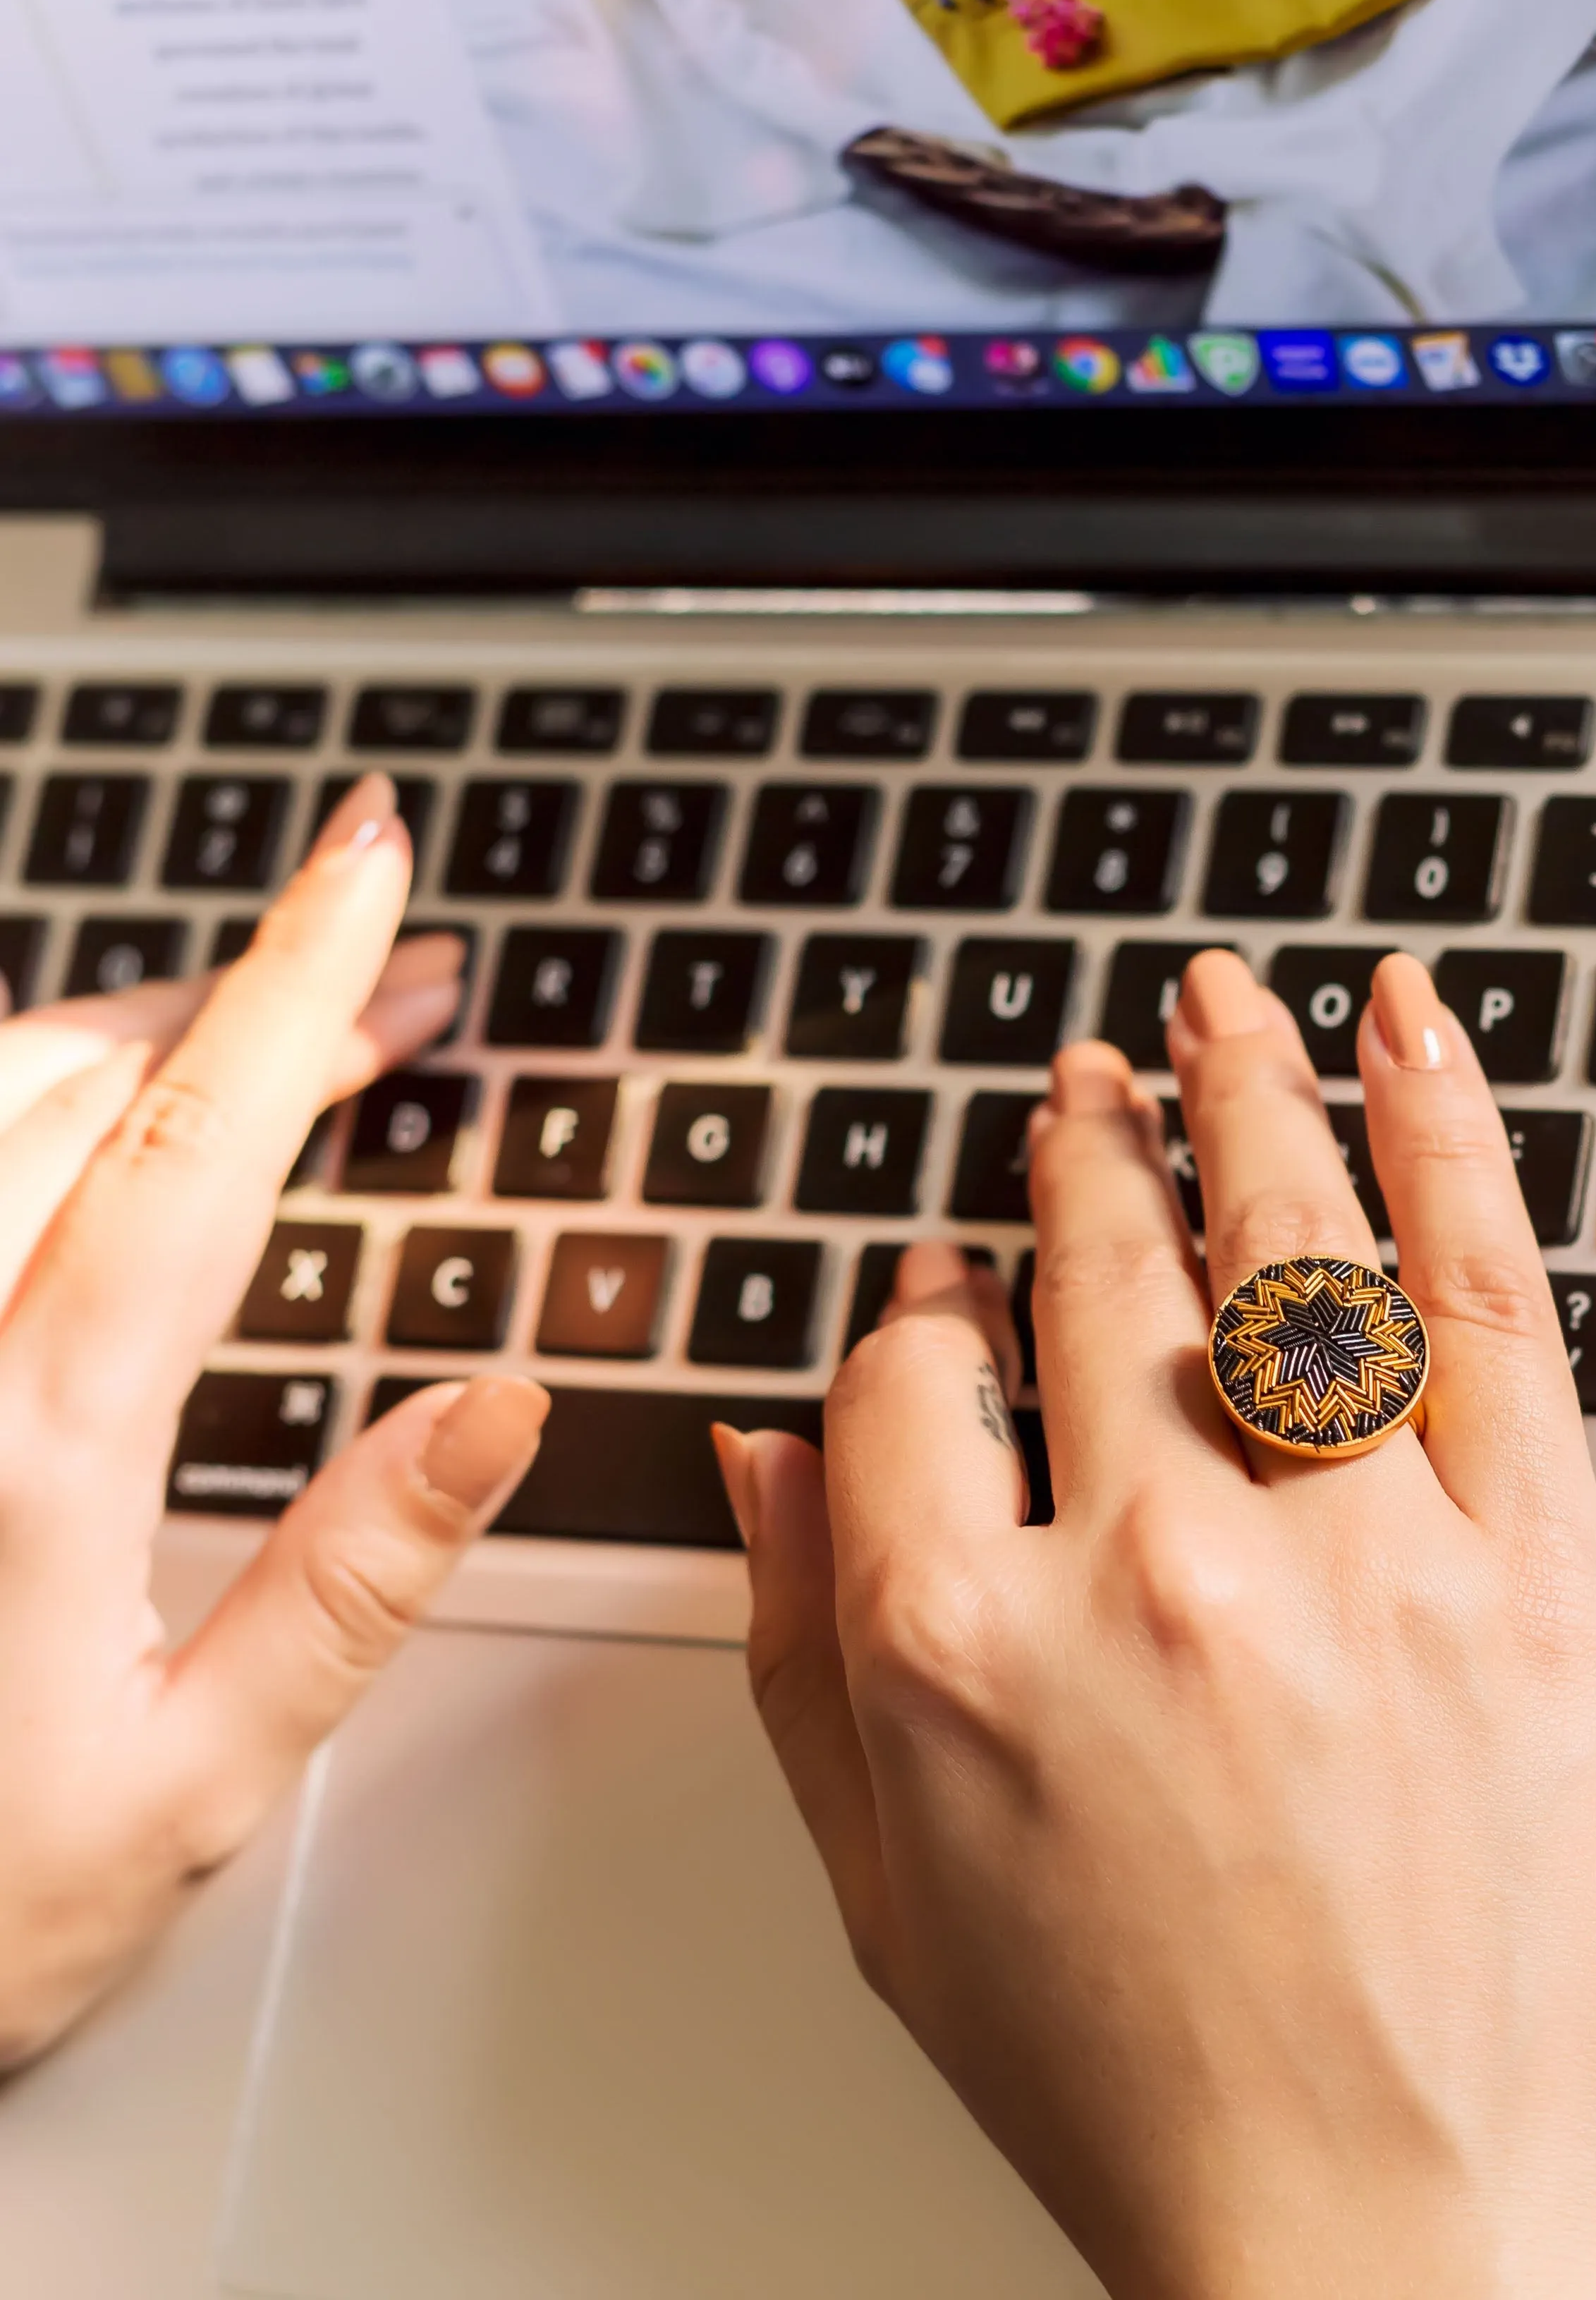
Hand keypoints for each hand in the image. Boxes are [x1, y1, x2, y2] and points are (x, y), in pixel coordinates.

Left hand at [0, 775, 546, 2067]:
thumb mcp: (191, 1784)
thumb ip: (351, 1581)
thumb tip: (496, 1404)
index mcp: (30, 1451)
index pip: (196, 1148)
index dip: (301, 981)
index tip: (373, 865)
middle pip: (85, 1083)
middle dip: (253, 1000)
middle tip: (390, 977)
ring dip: (132, 1035)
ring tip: (252, 1033)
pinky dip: (26, 1105)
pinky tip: (76, 1117)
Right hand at [720, 950, 1595, 2299]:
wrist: (1411, 2260)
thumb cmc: (1149, 2101)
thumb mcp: (894, 1903)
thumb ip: (796, 1657)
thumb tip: (763, 1458)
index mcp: (966, 1650)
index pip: (911, 1376)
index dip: (924, 1320)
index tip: (954, 1300)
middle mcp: (1152, 1572)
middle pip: (1092, 1269)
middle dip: (1080, 1152)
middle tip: (1085, 1087)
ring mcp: (1357, 1561)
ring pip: (1282, 1241)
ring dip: (1241, 1089)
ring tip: (1219, 1010)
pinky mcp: (1532, 1577)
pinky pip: (1482, 1301)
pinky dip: (1443, 1138)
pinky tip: (1406, 1032)